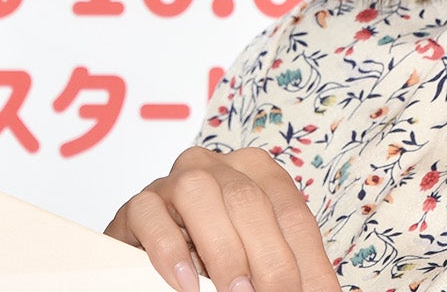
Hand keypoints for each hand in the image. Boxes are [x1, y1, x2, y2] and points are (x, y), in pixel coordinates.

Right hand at [105, 146, 340, 291]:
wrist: (149, 252)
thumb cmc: (214, 253)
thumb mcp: (257, 254)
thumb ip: (287, 266)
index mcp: (258, 170)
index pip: (291, 214)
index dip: (307, 259)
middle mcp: (217, 166)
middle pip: (250, 203)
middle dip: (270, 259)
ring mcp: (173, 180)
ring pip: (200, 196)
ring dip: (223, 251)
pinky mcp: (138, 204)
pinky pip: (152, 217)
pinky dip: (170, 253)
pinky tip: (186, 285)